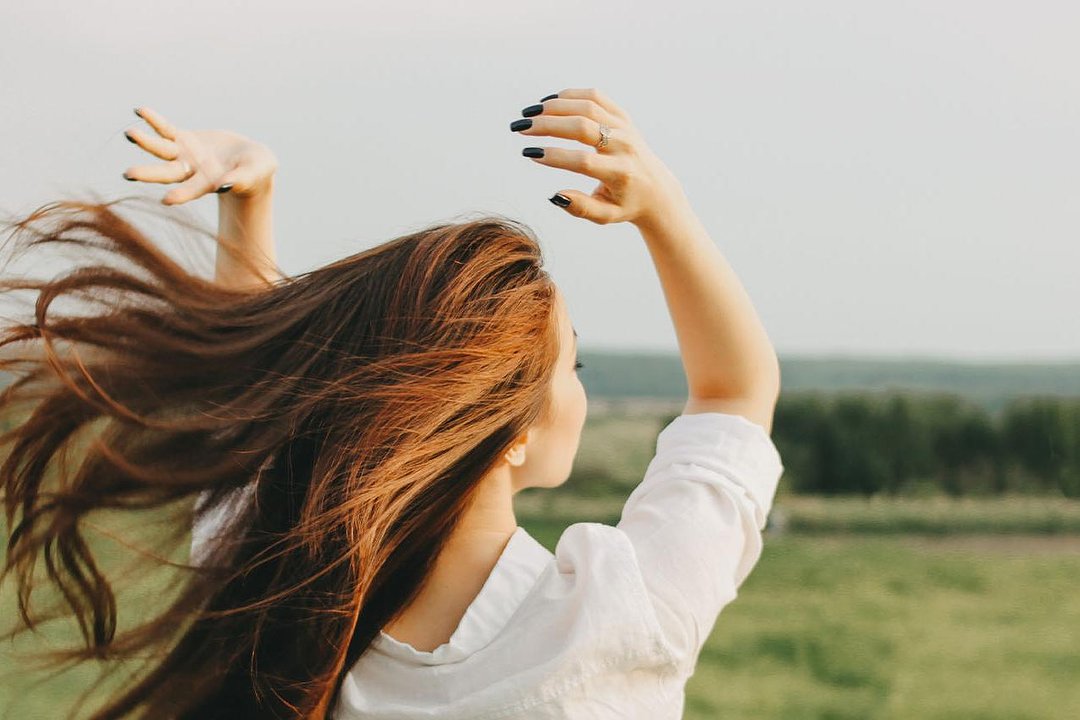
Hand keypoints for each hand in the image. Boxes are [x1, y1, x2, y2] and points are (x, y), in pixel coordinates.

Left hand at [123, 106, 277, 204]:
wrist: (250, 160)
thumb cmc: (257, 171)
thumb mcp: (254, 173)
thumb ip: (240, 179)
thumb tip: (225, 185)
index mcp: (208, 184)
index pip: (193, 190)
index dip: (182, 195)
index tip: (167, 200)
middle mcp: (191, 172)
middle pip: (167, 173)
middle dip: (148, 174)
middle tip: (128, 174)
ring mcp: (185, 155)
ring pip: (161, 150)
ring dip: (145, 142)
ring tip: (129, 133)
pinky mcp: (183, 140)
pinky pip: (165, 130)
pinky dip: (154, 121)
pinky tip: (140, 111)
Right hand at [511, 88, 691, 229]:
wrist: (656, 188)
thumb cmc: (625, 204)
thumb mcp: (605, 216)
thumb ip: (581, 208)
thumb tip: (555, 196)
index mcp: (620, 173)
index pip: (583, 161)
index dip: (555, 156)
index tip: (529, 153)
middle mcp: (624, 146)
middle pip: (582, 127)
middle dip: (547, 126)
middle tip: (521, 129)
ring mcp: (624, 127)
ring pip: (586, 106)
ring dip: (553, 107)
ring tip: (529, 115)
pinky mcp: (622, 116)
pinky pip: (594, 97)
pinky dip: (569, 96)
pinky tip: (547, 104)